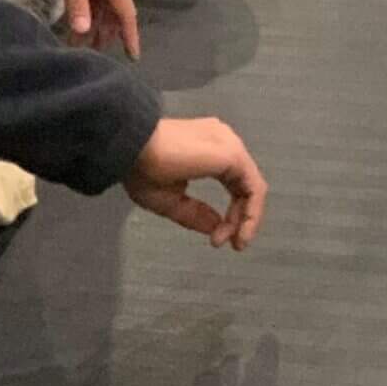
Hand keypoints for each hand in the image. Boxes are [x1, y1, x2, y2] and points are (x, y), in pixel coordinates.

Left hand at [39, 0, 138, 56]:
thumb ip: (77, 1)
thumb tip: (84, 31)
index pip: (125, 10)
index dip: (130, 34)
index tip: (134, 56)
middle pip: (114, 8)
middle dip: (108, 32)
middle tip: (97, 56)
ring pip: (101, 1)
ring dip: (95, 21)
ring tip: (83, 44)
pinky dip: (85, 7)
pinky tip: (77, 19)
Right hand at [124, 116, 267, 249]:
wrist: (132, 146)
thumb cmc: (140, 167)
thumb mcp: (169, 200)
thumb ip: (195, 214)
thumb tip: (216, 227)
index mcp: (208, 147)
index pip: (233, 183)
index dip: (230, 215)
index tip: (216, 239)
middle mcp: (222, 141)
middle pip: (245, 185)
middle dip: (240, 219)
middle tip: (232, 244)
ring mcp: (229, 145)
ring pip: (252, 187)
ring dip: (247, 219)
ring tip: (235, 241)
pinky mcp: (232, 154)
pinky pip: (254, 187)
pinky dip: (252, 213)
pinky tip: (239, 231)